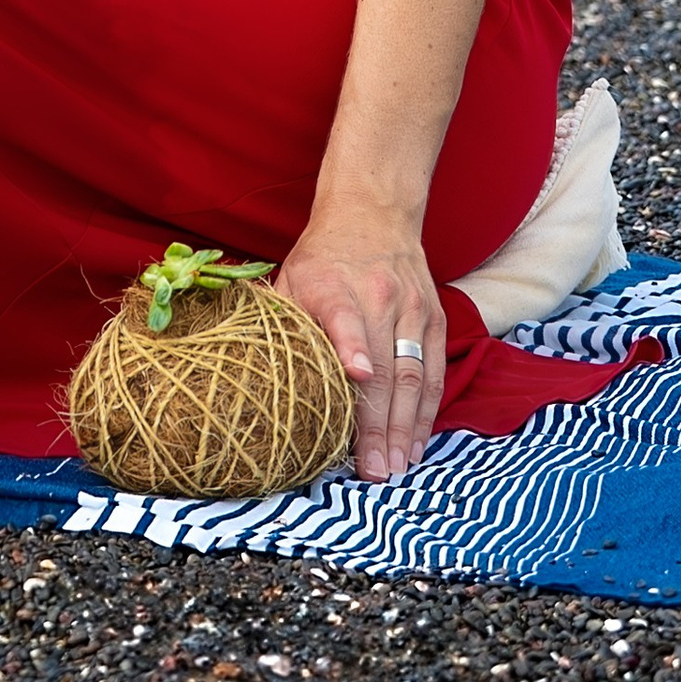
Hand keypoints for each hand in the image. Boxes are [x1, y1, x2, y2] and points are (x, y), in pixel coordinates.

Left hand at [275, 211, 446, 482]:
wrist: (374, 211)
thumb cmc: (323, 257)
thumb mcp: (292, 277)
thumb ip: (279, 319)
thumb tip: (246, 364)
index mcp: (335, 286)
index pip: (345, 318)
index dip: (351, 346)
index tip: (357, 375)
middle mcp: (379, 297)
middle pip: (385, 366)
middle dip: (380, 424)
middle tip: (374, 470)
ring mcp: (413, 309)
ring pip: (414, 375)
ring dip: (406, 427)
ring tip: (397, 467)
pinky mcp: (434, 319)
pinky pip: (435, 373)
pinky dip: (427, 413)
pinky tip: (416, 444)